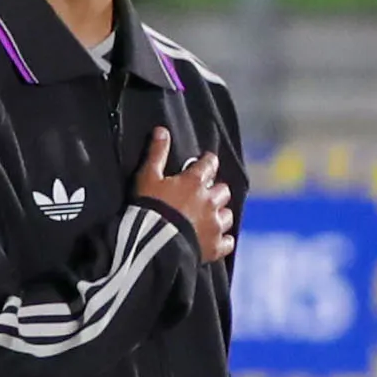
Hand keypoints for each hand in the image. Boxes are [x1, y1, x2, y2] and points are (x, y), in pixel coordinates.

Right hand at [133, 124, 235, 264]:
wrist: (153, 243)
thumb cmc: (149, 208)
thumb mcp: (147, 177)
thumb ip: (157, 153)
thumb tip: (162, 130)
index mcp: (194, 183)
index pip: (209, 164)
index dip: (208, 162)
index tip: (205, 163)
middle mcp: (210, 201)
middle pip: (223, 191)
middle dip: (215, 191)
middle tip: (205, 194)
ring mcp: (214, 225)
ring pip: (227, 215)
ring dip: (220, 214)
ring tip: (209, 218)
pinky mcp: (215, 246)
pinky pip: (228, 242)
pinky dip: (223, 240)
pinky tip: (216, 240)